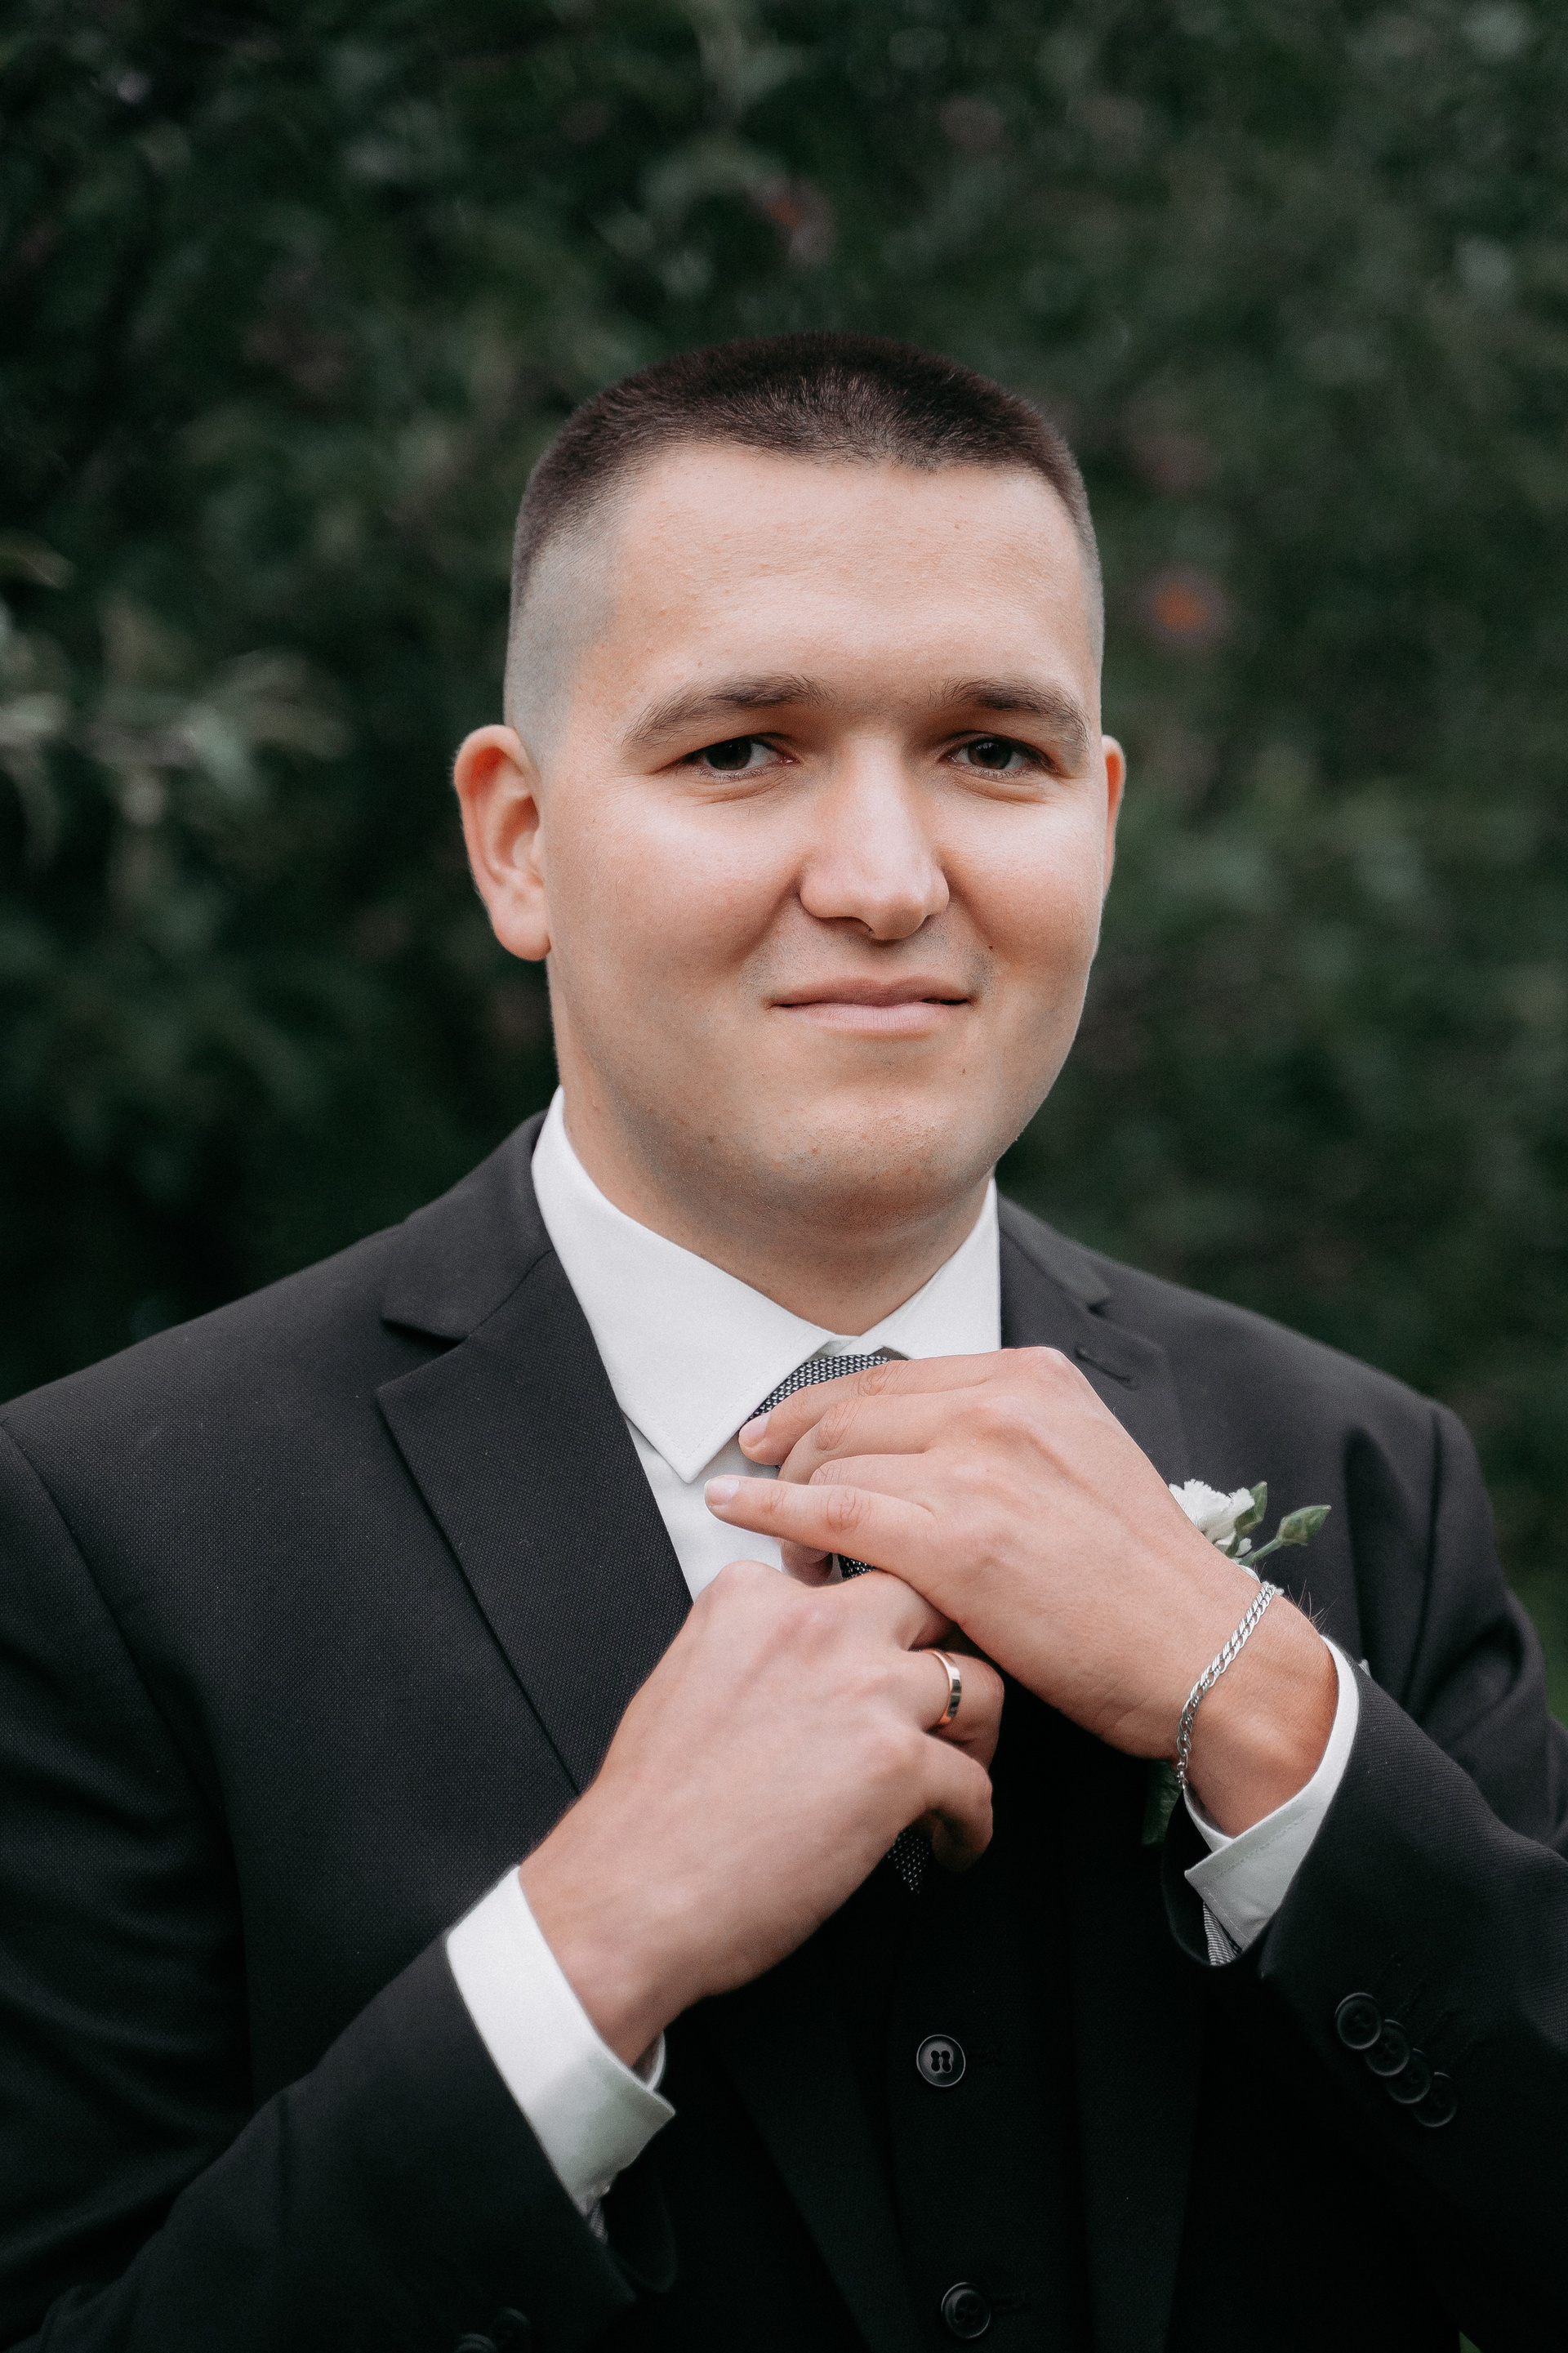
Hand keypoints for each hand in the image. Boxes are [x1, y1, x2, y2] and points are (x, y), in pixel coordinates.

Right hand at [519, 1560, 1002, 2064]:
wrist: (632, 1890)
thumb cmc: (651, 1808)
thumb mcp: (687, 1676)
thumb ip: (753, 1645)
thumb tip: (803, 1667)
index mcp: (753, 1596)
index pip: (851, 1575)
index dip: (879, 1624)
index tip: (883, 1656)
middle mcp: (815, 1625)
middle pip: (932, 1599)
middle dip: (953, 1643)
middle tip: (950, 1693)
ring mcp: (863, 1688)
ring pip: (978, 1682)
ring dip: (979, 1733)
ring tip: (964, 1767)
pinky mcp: (897, 1764)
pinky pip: (974, 1782)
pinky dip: (971, 1823)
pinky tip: (949, 1841)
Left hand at [707, 1349, 1335, 1834]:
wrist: (1199, 1650)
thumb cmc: (1137, 1580)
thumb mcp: (1078, 1461)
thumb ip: (1000, 1435)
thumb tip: (904, 1441)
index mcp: (1031, 1377)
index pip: (889, 1378)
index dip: (817, 1407)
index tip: (775, 1432)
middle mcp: (1002, 1406)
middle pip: (849, 1413)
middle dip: (793, 1455)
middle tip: (763, 1492)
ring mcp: (978, 1470)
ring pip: (835, 1463)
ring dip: (789, 1503)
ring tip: (784, 1551)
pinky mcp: (957, 1542)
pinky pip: (831, 1516)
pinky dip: (772, 1515)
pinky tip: (737, 1519)